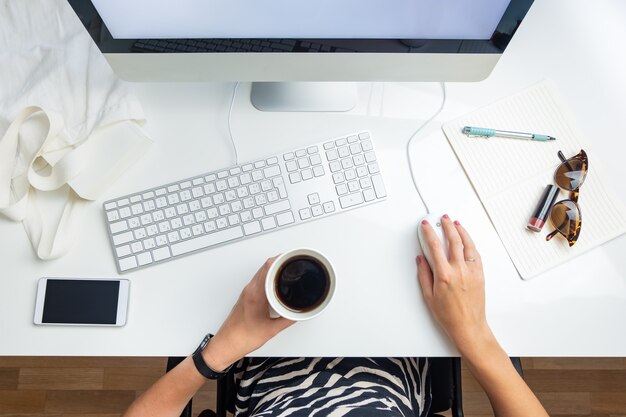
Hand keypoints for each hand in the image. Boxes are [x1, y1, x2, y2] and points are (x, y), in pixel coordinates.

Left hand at [203, 257, 294, 370]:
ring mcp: (247, 292)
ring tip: (287, 271)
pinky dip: (268, 277)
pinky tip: (275, 284)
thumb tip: (299, 312)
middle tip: (293, 262)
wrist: (227, 344)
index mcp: (256, 295)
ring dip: (274, 269)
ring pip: (262, 272)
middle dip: (280, 262)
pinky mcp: (246, 296)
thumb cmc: (243, 338)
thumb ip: (288, 319)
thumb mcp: (272, 330)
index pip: (268, 267)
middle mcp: (250, 290)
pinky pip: (259, 280)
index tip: (291, 257)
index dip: (281, 259)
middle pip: (266, 266)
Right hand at [416, 215, 493, 354]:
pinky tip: (467, 240)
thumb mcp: (429, 296)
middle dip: (447, 226)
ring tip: (456, 223)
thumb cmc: (449, 315)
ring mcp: (472, 271)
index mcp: (444, 275)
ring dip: (461, 231)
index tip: (426, 225)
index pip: (435, 246)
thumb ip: (424, 274)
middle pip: (453, 240)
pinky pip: (476, 254)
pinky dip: (471, 244)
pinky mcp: (480, 274)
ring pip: (467, 244)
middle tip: (443, 218)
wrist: (469, 326)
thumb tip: (421, 260)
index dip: (429, 233)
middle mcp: (459, 270)